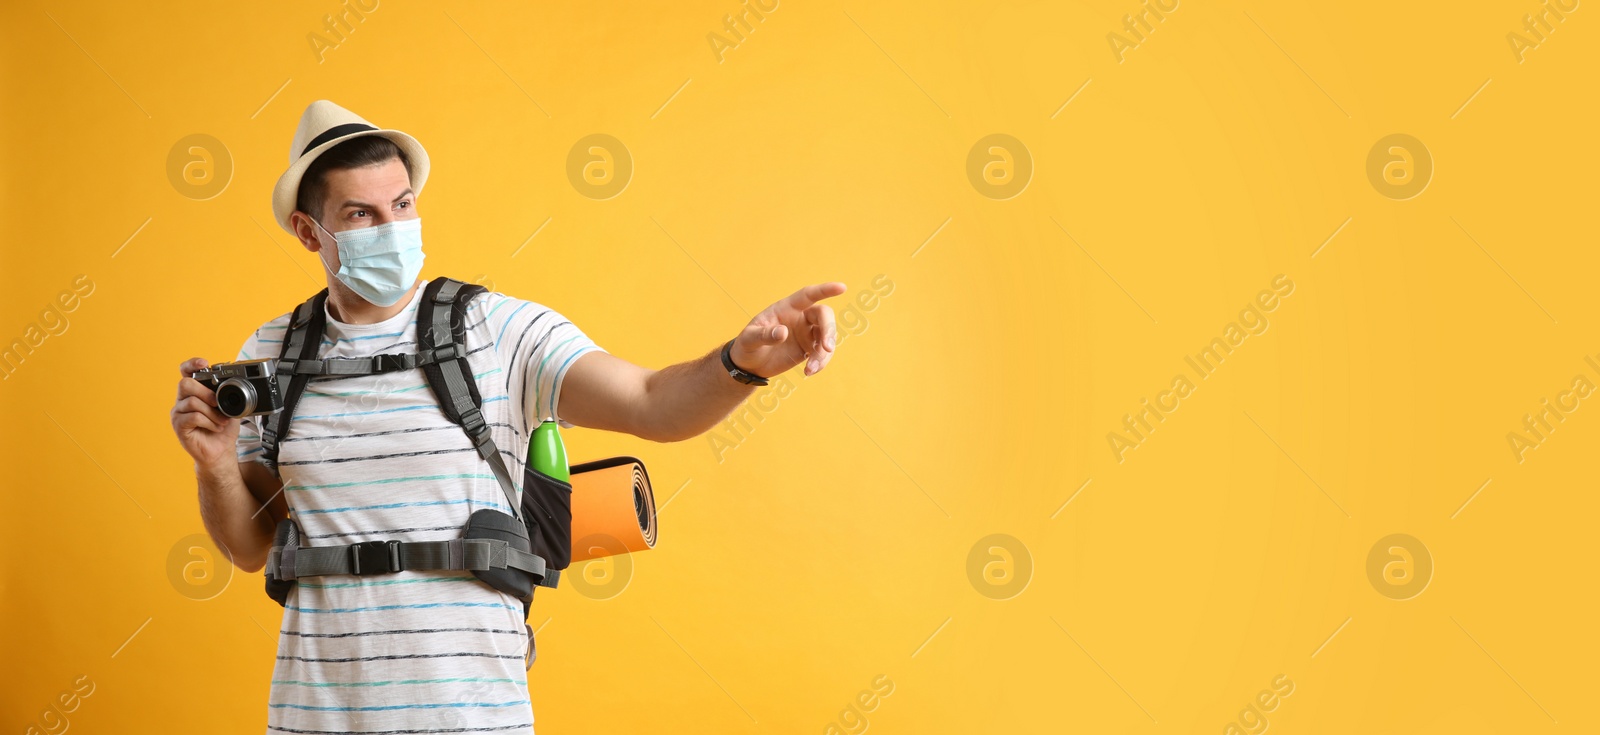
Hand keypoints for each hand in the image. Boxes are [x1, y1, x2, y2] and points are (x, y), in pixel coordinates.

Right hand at [171, 357, 241, 468]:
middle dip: (205, 392)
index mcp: (194, 391)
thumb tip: (237, 384)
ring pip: (192, 402)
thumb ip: (229, 394)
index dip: (192, 364)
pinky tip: (215, 427)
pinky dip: (209, 422)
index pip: (186, 371)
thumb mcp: (231, 407)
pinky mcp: (179, 426)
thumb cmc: (223, 427)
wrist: (221, 450)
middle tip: (218, 403)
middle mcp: (183, 399)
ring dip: (212, 412)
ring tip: (221, 421)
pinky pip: (193, 417)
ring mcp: (179, 413)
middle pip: (185, 383)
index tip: (204, 363)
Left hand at [730, 282, 847, 378]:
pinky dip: (820, 363)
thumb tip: (783, 332)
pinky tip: (809, 372)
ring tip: (811, 369)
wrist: (750, 365)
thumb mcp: (749, 339)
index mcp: (787, 308)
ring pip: (827, 337)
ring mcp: (806, 333)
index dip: (825, 290)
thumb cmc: (747, 345)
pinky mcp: (809, 349)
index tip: (842, 288)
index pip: (808, 295)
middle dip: (828, 331)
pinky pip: (823, 353)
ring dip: (824, 354)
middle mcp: (800, 318)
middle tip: (827, 348)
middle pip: (824, 316)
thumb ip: (764, 335)